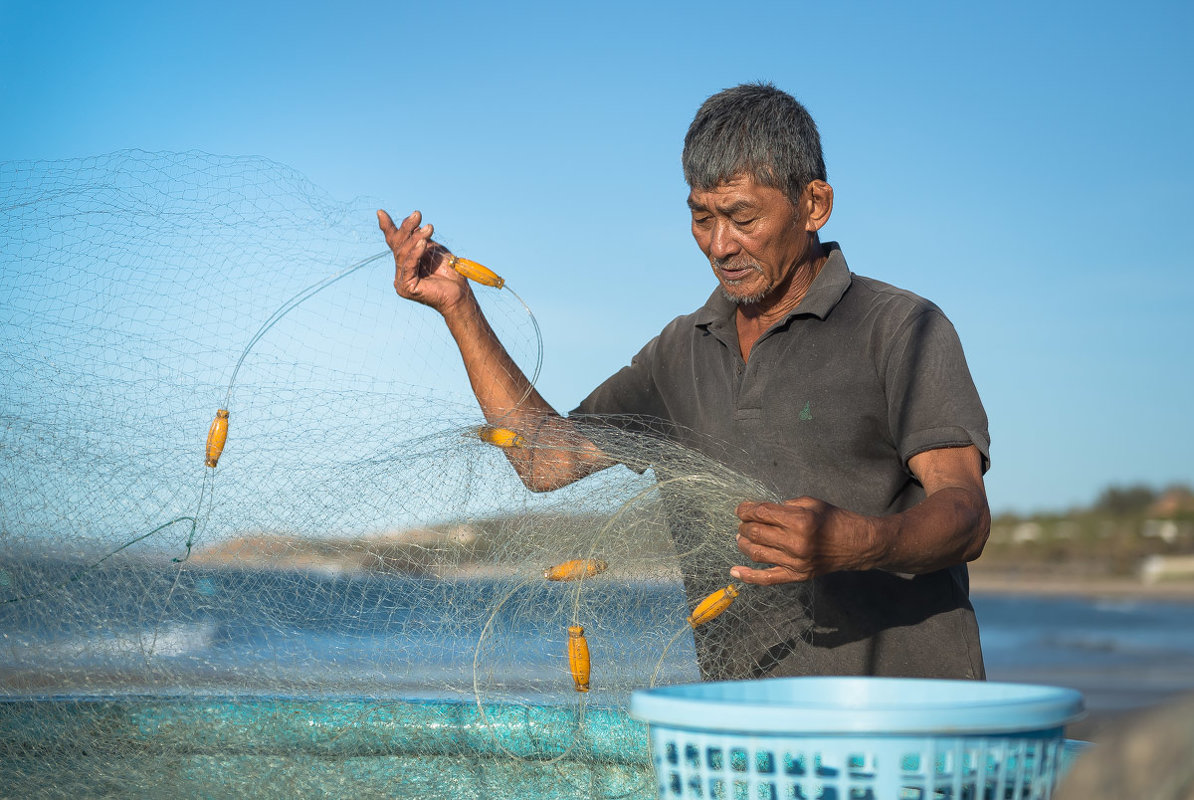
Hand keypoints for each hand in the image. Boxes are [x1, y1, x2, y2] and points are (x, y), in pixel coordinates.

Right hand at [378, 209, 467, 313]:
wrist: (460, 293)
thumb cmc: (449, 271)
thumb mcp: (433, 249)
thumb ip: (419, 239)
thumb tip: (411, 223)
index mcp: (405, 263)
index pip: (394, 243)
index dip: (387, 227)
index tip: (380, 212)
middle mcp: (401, 272)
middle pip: (399, 246)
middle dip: (407, 228)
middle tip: (418, 214)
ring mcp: (401, 281)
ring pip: (403, 253)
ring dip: (416, 238)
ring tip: (429, 228)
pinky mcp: (406, 287)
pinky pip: (409, 266)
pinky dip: (416, 253)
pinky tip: (423, 243)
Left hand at [730, 497, 880, 584]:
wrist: (856, 544)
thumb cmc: (834, 520)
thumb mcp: (811, 503)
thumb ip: (785, 506)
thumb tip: (761, 511)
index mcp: (800, 520)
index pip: (762, 513)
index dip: (746, 509)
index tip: (741, 508)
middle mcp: (796, 542)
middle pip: (755, 532)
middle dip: (744, 525)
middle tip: (742, 522)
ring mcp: (795, 562)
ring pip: (756, 553)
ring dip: (743, 543)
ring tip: (741, 537)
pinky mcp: (797, 576)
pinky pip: (767, 578)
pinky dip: (748, 576)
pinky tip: (734, 571)